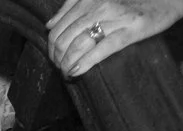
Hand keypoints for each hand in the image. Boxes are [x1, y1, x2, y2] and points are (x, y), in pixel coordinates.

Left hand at [46, 0, 182, 76]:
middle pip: (64, 38)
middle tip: (60, 68)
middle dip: (57, 58)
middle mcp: (100, 5)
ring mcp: (115, 17)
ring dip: (67, 64)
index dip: (51, 46)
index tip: (54, 57)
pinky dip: (84, 63)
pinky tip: (76, 72)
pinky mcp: (132, 30)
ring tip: (67, 73)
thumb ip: (73, 6)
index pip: (58, 26)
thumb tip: (50, 24)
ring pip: (78, 44)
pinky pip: (101, 49)